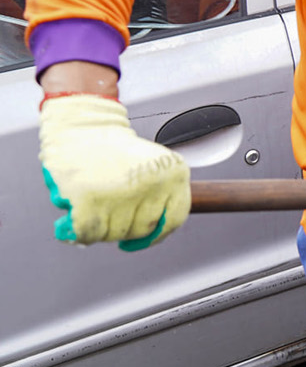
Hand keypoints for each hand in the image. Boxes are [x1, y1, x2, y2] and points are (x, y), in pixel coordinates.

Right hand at [39, 95, 190, 249]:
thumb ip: (159, 198)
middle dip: (122, 226)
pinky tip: (71, 222)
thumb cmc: (116, 150)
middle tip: (108, 207)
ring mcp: (122, 194)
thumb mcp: (154, 166)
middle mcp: (152, 185)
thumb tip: (151, 237)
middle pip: (140, 230)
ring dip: (98, 226)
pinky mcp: (89, 201)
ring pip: (113, 234)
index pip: (174, 219)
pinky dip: (75, 232)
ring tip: (93, 199)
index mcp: (174, 174)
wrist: (82, 126)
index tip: (141, 240)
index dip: (156, 235)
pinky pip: (86, 234)